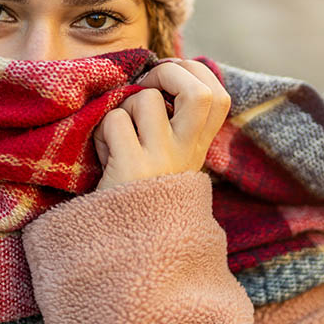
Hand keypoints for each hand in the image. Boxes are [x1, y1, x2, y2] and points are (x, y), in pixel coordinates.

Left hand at [92, 59, 230, 190]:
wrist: (126, 251)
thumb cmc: (137, 193)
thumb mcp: (166, 159)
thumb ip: (173, 124)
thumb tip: (163, 73)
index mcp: (198, 148)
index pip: (220, 95)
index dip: (195, 73)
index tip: (168, 78)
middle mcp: (187, 153)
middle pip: (200, 91)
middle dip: (167, 72)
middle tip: (146, 87)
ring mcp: (162, 161)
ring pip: (146, 99)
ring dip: (123, 107)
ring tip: (119, 135)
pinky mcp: (133, 168)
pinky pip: (115, 120)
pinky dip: (103, 130)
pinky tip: (105, 156)